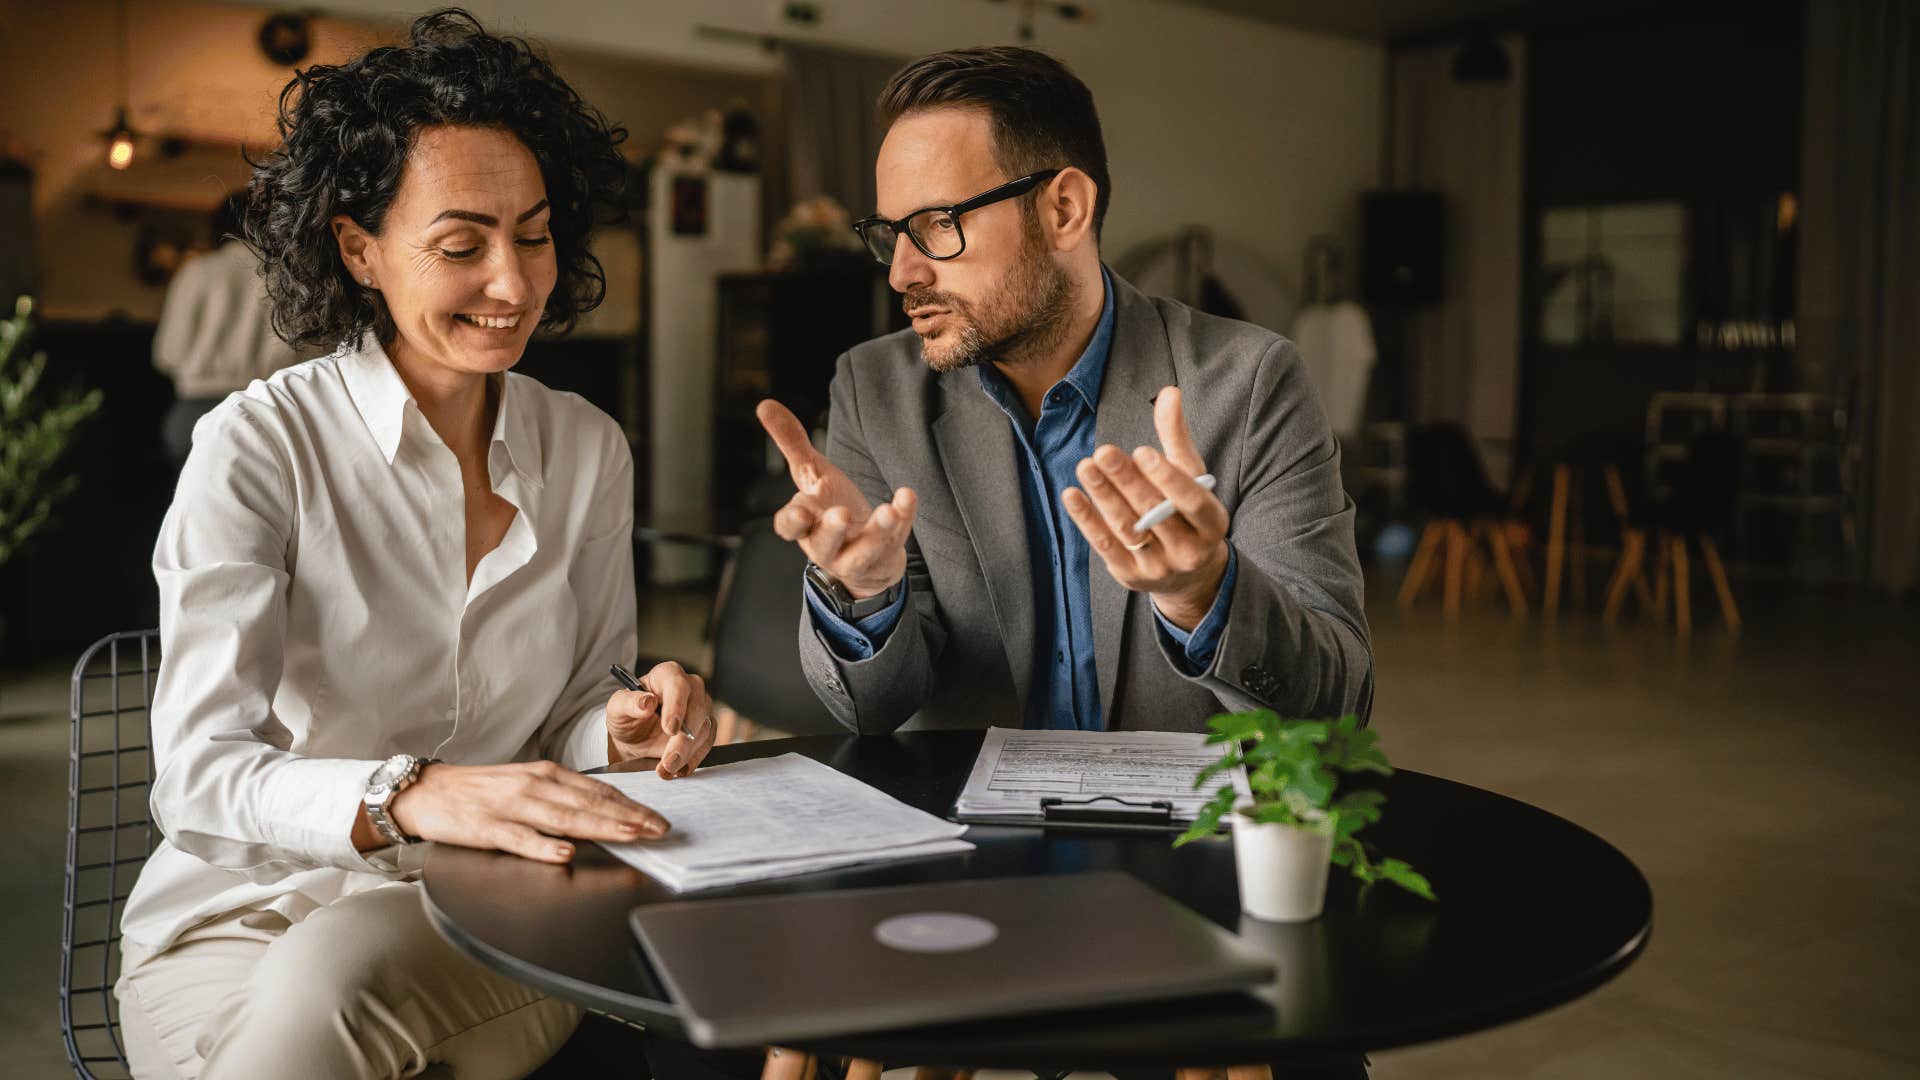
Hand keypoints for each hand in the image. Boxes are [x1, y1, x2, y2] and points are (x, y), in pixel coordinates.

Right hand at [385, 760, 669, 863]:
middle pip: (589, 804)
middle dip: (629, 817)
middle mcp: (534, 786)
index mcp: (546, 774)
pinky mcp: (486, 828)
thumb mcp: (528, 785)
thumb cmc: (482, 792)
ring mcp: (510, 806)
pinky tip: (565, 853)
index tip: (658, 819)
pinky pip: (519, 838)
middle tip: (660, 830)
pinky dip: (543, 846)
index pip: (598, 792)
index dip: (631, 806)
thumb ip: (562, 797)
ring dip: (600, 827)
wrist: (428, 791)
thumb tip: (603, 811)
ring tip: (631, 835)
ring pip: (563, 819)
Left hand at [606, 660, 715, 778]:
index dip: (676, 707)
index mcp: (667, 675)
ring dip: (687, 754)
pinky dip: (693, 760)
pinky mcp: (706, 728)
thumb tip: (646, 702)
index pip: (678, 686)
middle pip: (697, 710)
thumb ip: (627, 702)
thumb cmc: (627, 715)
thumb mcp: (617, 709)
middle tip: (669, 761)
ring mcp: (701, 708)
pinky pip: (707, 744)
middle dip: (683, 740)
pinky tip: (678, 770)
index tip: (670, 729)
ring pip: (704, 729)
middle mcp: (690, 688)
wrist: (635, 735)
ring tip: (666, 770)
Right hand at [755, 399, 916, 598]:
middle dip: (832, 530)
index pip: (789, 527)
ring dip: (876, 532)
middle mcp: (827, 545)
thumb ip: (791, 442)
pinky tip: (907, 495)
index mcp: (804, 525)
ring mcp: (857, 556)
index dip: (792, 522)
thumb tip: (764, 404)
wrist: (864, 551)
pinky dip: (903, 517)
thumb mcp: (811, 473)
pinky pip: (896, 539)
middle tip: (841, 514)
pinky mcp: (885, 556)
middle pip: (825, 542)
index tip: (800, 512)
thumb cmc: (829, 506)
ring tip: (887, 511)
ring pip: (863, 551)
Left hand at [1062, 387, 1229, 629]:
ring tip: (1085, 466)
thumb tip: (1169, 392)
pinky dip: (1087, 520)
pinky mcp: (1130, 575)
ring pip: (1128, 529)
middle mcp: (1190, 550)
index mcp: (1213, 524)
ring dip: (1103, 497)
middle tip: (1103, 452)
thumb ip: (1176, 437)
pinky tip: (1072, 495)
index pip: (1192, 501)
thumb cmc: (1187, 511)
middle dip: (1127, 482)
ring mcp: (1159, 567)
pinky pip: (1105, 546)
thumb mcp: (1191, 476)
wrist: (1188, 575)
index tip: (1142, 451)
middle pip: (1155, 513)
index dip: (1168, 478)